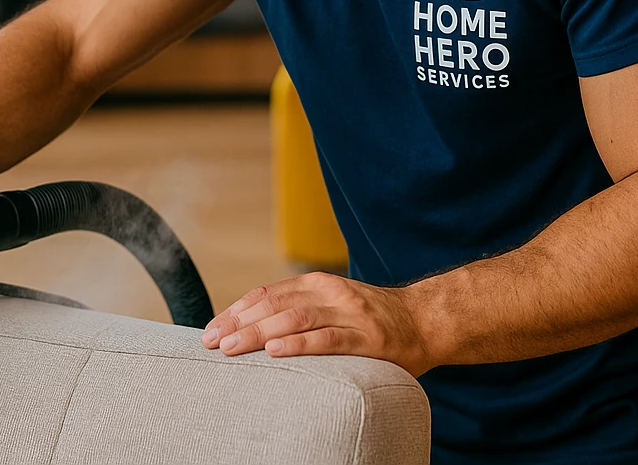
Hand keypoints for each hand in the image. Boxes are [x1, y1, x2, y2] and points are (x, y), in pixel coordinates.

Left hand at [200, 272, 442, 375]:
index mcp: (318, 284)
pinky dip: (298, 345)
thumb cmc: (374, 320)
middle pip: (273, 305)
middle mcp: (330, 293)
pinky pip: (327, 340)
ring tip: (231, 347)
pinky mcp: (367, 338)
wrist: (427, 321)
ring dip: (258, 333)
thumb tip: (253, 328)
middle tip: (210, 342)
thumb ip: (301, 310)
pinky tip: (275, 352)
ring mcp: (349, 314)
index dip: (236, 310)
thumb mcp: (334, 305)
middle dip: (238, 323)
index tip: (210, 328)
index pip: (266, 294)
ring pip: (294, 319)